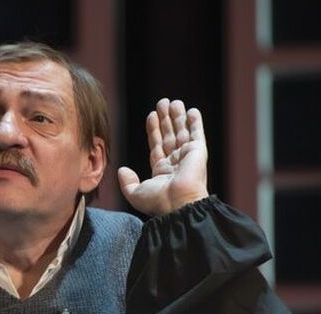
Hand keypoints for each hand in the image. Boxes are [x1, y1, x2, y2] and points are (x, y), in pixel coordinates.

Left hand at [117, 98, 208, 215]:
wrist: (178, 204)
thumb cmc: (158, 202)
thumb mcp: (135, 193)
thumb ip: (127, 181)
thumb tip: (122, 170)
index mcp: (162, 172)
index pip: (157, 145)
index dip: (153, 130)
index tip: (151, 116)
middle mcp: (176, 163)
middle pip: (169, 135)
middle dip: (165, 119)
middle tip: (162, 103)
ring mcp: (188, 157)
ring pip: (181, 132)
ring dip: (178, 116)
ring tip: (172, 102)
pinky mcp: (198, 152)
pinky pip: (197, 134)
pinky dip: (195, 122)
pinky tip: (192, 111)